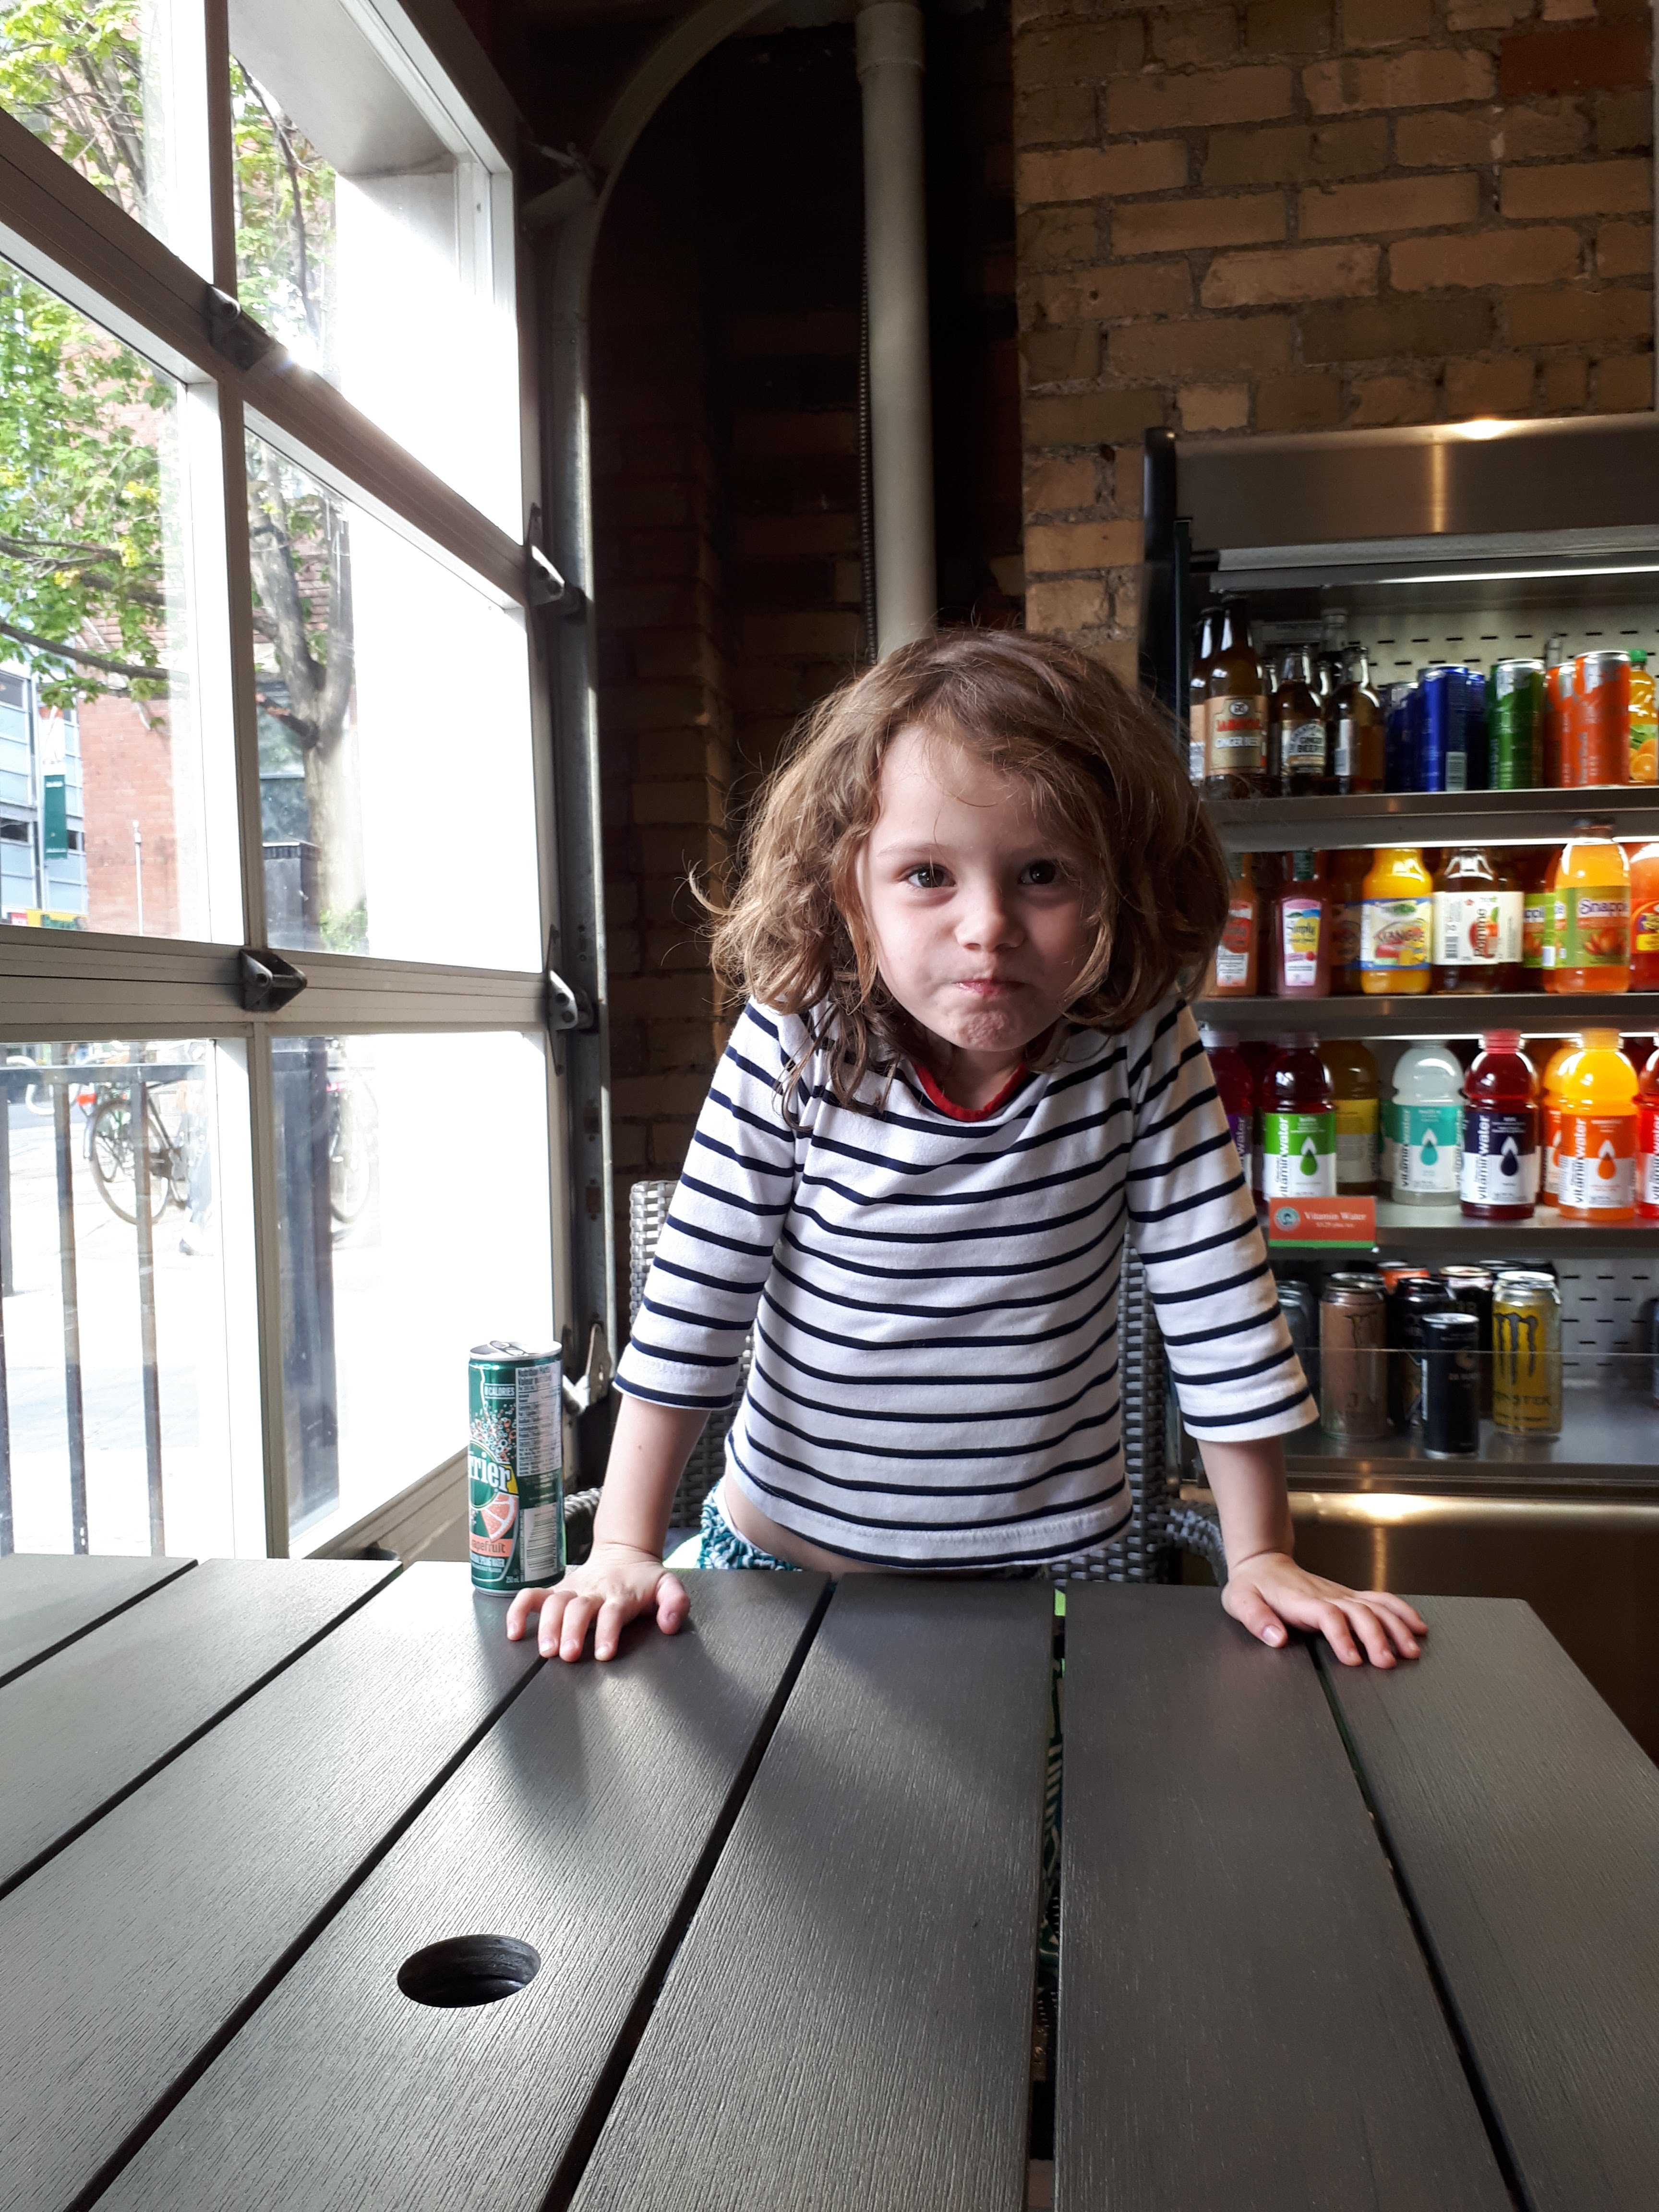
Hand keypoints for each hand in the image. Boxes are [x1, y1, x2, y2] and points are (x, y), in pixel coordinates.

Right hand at [505, 1543, 688, 1661]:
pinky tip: (513, 1632)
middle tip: (569, 1655)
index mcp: (620, 1594)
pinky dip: (518, 1611)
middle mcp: (593, 1592)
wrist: (624, 1555)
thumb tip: (669, 1624)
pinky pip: (530, 1596)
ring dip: (547, 1626)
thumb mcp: (668, 1586)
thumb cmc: (644, 1580)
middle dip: (572, 1631)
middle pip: (579, 1608)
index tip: (604, 1653)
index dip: (607, 1631)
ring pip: (553, 1603)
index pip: (613, 1612)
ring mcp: (571, 1591)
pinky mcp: (555, 1592)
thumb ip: (676, 1603)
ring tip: (545, 1650)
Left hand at [1222, 1549, 1425, 1668]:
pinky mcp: (1348, 1595)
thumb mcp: (1240, 1602)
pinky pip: (1379, 1599)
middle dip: (1377, 1637)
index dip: (1343, 1636)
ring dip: (1396, 1627)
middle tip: (1388, 1663)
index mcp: (1300, 1601)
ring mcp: (1340, 1594)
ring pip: (1375, 1606)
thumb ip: (1256, 1620)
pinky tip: (1418, 1626)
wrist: (1262, 1563)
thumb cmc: (1252, 1587)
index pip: (1327, 1616)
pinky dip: (1401, 1611)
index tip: (1353, 1659)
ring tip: (1411, 1651)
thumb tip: (1276, 1638)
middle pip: (1359, 1613)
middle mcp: (1326, 1596)